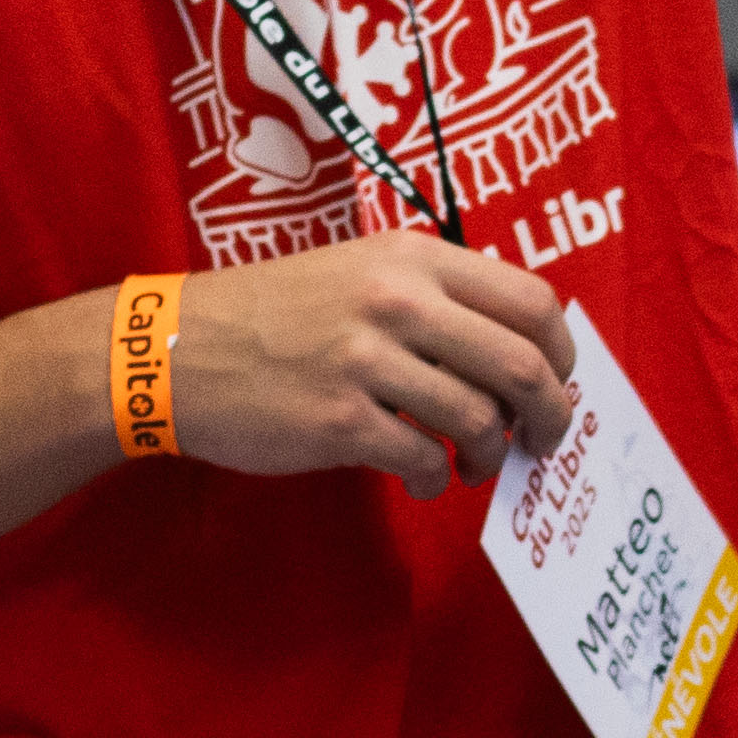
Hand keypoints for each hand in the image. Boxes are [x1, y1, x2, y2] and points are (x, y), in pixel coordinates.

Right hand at [172, 232, 578, 498]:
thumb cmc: (275, 313)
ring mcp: (367, 361)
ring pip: (478, 418)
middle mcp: (397, 300)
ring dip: (491, 454)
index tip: (557, 383)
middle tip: (541, 439)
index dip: (562, 352)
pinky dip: (438, 480)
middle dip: (549, 414)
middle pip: (522, 364)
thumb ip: (435, 296)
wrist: (175, 349)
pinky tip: (425, 480)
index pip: (531, 300)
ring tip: (473, 465)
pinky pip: (424, 461)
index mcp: (412, 257)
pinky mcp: (339, 421)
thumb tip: (517, 353)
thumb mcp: (360, 269)